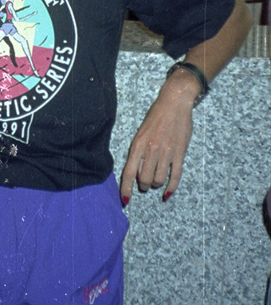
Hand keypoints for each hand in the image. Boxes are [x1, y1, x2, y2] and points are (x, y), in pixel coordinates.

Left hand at [120, 74, 194, 204]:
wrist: (174, 103)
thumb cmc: (156, 116)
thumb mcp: (141, 132)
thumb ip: (138, 152)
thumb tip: (136, 173)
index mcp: (138, 144)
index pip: (128, 172)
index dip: (125, 189)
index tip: (125, 201)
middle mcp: (151, 150)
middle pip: (144, 179)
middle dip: (143, 185)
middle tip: (145, 182)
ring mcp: (166, 152)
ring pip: (158, 180)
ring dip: (156, 184)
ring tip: (156, 179)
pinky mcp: (180, 153)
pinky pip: (175, 176)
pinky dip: (171, 187)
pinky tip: (167, 192)